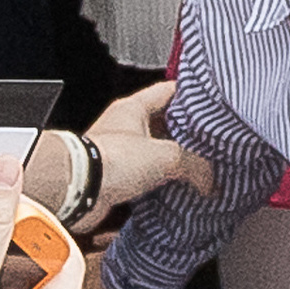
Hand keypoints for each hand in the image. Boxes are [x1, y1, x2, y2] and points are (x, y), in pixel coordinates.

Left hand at [75, 78, 213, 231]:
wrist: (78, 191)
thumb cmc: (109, 161)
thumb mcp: (166, 155)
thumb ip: (196, 165)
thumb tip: (210, 180)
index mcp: (133, 109)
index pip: (168, 91)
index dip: (192, 95)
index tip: (211, 104)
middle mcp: (124, 129)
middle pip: (163, 127)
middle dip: (187, 138)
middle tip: (211, 147)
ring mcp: (118, 155)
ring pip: (154, 157)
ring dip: (173, 167)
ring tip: (199, 175)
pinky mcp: (114, 181)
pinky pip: (143, 183)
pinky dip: (159, 190)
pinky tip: (176, 197)